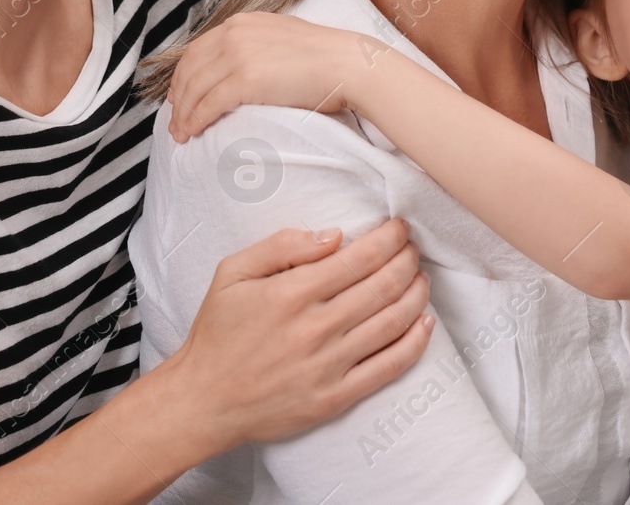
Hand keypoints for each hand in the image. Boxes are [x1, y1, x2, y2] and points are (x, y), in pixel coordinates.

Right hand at [157, 219, 432, 457]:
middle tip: (413, 248)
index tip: (400, 228)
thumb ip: (282, 246)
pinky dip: (415, 343)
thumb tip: (334, 236)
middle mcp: (315, 328)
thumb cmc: (218, 333)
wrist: (203, 400)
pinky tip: (426, 324)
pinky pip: (388, 368)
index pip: (360, 258)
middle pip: (383, 285)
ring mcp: (328, 366)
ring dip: (417, 294)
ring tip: (421, 277)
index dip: (390, 238)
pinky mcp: (335, 398)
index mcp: (291, 293)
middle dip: (407, 260)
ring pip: (393, 322)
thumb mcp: (233, 273)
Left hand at [166, 12, 392, 141]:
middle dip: (177, 97)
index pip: (196, 49)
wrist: (348, 64)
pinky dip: (195, 120)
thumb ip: (256, 44)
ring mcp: (238, 55)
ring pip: (194, 88)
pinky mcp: (245, 80)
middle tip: (175, 119)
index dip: (182, 76)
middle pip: (189, 69)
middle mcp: (234, 34)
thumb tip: (241, 65)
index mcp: (241, 22)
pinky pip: (208, 103)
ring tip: (180, 133)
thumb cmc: (325, 58)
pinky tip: (192, 132)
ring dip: (183, 114)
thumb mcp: (282, 36)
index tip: (179, 95)